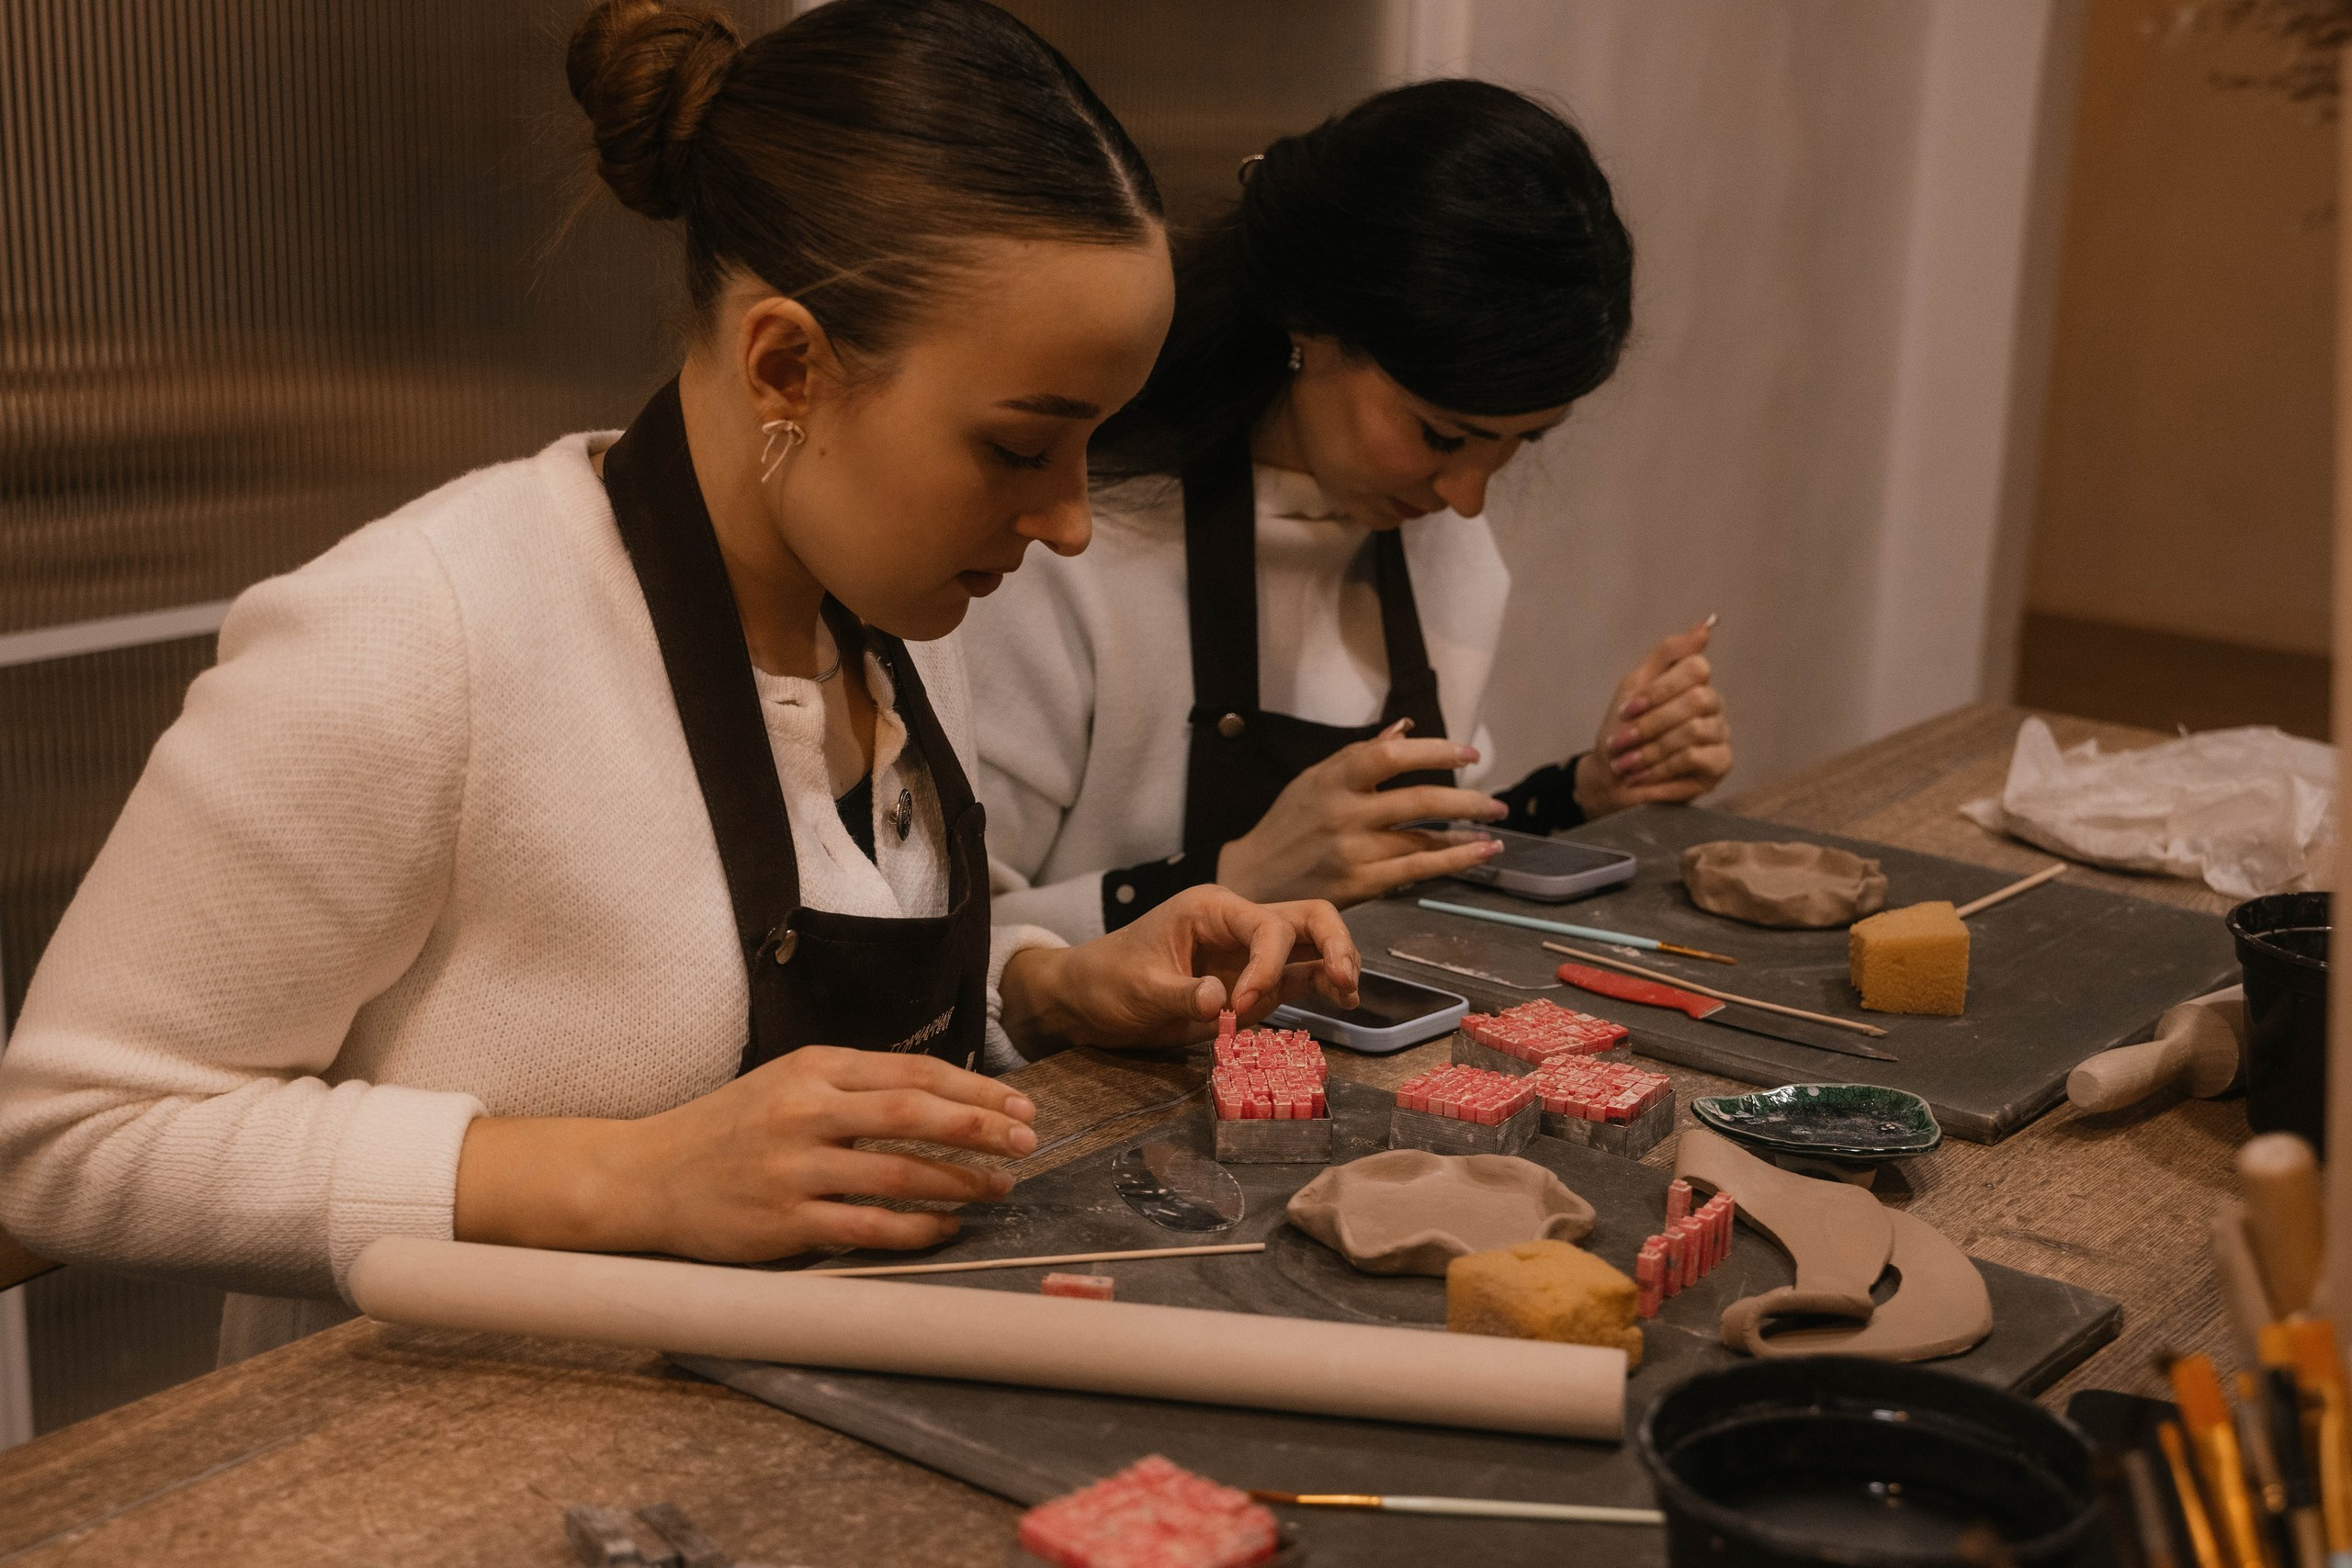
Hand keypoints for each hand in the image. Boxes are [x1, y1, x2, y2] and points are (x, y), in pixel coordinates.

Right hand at [453, 1047, 1038, 1260]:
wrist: (644, 1176)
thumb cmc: (725, 1131)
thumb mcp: (785, 1085)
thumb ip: (851, 1087)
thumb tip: (937, 1098)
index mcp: (813, 1068)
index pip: (911, 1071)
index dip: (974, 1089)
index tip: (1017, 1105)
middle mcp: (805, 1111)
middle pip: (912, 1112)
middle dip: (980, 1127)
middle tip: (1026, 1141)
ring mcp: (793, 1167)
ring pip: (897, 1171)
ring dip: (958, 1181)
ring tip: (997, 1188)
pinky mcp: (783, 1221)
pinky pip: (866, 1226)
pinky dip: (914, 1227)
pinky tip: (945, 1228)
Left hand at [999, 884, 1360, 1052]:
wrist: (1086, 1000)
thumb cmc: (1106, 981)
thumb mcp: (1137, 989)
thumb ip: (1182, 994)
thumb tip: (1220, 1002)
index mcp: (1211, 910)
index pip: (1266, 926)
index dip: (1267, 966)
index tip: (1242, 1005)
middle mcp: (1237, 925)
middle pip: (1306, 917)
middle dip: (1332, 944)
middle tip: (1343, 982)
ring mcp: (1247, 954)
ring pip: (1310, 944)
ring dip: (1335, 963)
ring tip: (1348, 995)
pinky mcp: (1249, 982)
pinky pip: (1295, 976)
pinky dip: (1319, 986)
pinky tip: (1338, 1002)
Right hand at [1215, 728, 1508, 905]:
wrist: (1253, 879)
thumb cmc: (1287, 825)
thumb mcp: (1314, 780)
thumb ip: (1360, 755)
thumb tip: (1406, 728)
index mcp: (1333, 779)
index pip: (1392, 755)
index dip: (1436, 751)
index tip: (1468, 754)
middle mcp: (1344, 813)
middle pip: (1419, 800)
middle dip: (1468, 800)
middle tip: (1497, 803)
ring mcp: (1353, 852)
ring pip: (1423, 839)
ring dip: (1467, 834)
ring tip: (1494, 830)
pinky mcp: (1359, 886)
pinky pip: (1417, 870)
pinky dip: (1453, 861)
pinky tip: (1478, 853)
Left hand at [1574, 615, 1732, 816]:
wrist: (1610, 778)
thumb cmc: (1622, 731)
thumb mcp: (1635, 685)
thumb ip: (1668, 654)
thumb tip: (1706, 626)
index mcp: (1695, 683)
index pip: (1696, 668)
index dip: (1658, 690)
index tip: (1625, 711)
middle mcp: (1713, 706)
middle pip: (1696, 700)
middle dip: (1650, 724)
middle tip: (1622, 742)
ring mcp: (1719, 735)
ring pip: (1693, 731)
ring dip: (1651, 750)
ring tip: (1627, 764)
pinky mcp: (1719, 765)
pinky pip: (1695, 759)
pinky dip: (1662, 769)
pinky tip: (1642, 777)